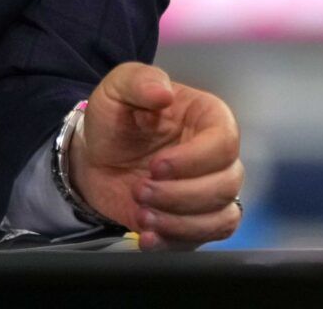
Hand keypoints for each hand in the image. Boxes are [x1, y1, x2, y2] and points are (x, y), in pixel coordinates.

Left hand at [68, 62, 242, 250]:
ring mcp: (210, 191)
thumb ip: (140, 80)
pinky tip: (148, 237)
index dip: (194, 160)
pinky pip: (205, 239)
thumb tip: (164, 91)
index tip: (156, 165)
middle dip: (181, 194)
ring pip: (222, 216)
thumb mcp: (118, 88)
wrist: (95, 157)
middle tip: (140, 189)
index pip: (225, 143)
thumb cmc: (114, 118)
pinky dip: (176, 242)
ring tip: (142, 214)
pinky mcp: (196, 220)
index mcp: (208, 118)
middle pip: (227, 184)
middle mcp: (217, 156)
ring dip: (180, 222)